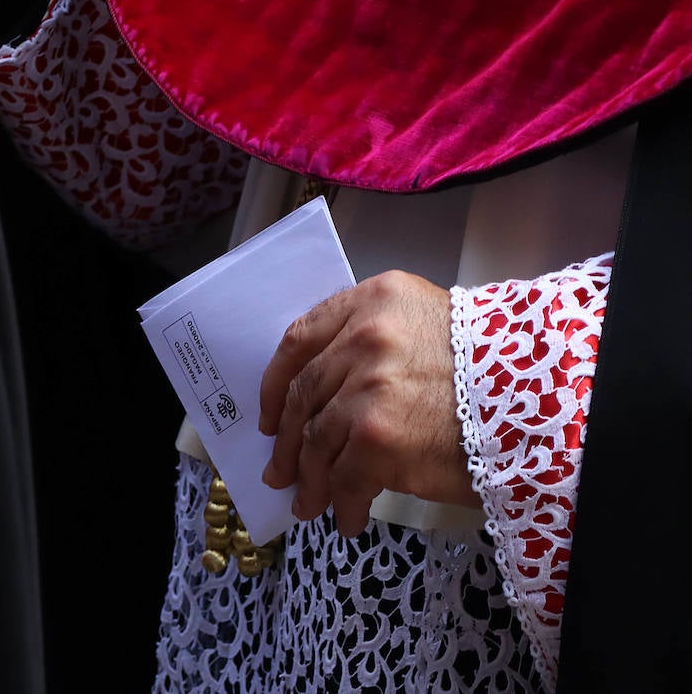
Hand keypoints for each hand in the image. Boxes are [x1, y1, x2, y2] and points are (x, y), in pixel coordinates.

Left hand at [258, 271, 476, 536]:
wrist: (549, 407)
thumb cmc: (494, 371)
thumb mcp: (428, 325)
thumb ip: (374, 342)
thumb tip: (325, 397)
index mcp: (373, 300)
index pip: (300, 338)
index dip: (275, 382)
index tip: (269, 414)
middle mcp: (364, 338)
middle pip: (303, 394)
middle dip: (287, 440)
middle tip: (279, 470)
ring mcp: (368, 388)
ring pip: (317, 441)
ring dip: (308, 480)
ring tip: (307, 503)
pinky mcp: (377, 437)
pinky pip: (345, 477)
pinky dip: (342, 503)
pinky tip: (347, 518)